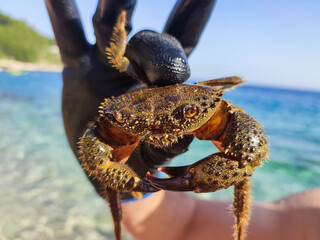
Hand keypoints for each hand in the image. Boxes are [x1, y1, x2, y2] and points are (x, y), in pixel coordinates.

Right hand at [45, 0, 215, 191]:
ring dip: (113, 8)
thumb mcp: (157, 154)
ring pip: (109, 28)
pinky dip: (61, 15)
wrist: (109, 169)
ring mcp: (105, 64)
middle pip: (149, 40)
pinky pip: (69, 36)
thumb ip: (171, 145)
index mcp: (163, 82)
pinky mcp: (78, 68)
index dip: (189, 26)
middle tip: (166, 6)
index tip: (194, 15)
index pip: (183, 46)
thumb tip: (185, 134)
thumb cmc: (140, 159)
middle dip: (154, 37)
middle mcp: (137, 67)